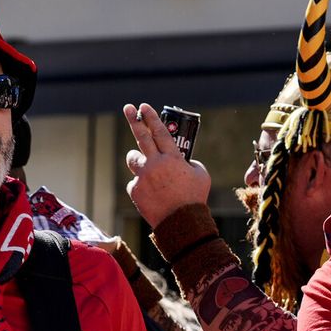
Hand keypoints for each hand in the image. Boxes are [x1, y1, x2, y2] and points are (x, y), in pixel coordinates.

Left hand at [122, 103, 210, 229]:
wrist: (182, 223)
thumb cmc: (194, 198)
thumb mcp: (201, 175)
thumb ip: (190, 163)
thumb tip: (181, 160)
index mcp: (172, 158)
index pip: (160, 131)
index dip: (151, 117)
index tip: (143, 106)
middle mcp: (155, 164)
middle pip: (141, 136)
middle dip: (133, 119)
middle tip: (128, 108)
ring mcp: (143, 177)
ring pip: (133, 159)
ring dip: (138, 159)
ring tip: (148, 168)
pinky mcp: (135, 190)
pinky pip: (135, 182)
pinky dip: (142, 186)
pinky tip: (152, 195)